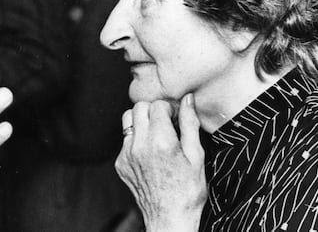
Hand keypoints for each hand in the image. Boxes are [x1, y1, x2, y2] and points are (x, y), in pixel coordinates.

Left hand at [116, 94, 205, 231]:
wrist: (169, 218)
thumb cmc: (188, 190)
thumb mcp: (196, 155)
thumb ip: (189, 124)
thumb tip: (187, 100)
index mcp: (161, 141)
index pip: (157, 105)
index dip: (169, 108)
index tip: (176, 118)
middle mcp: (140, 145)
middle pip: (139, 107)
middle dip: (153, 110)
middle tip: (166, 124)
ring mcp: (127, 154)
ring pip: (127, 119)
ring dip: (141, 120)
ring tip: (156, 134)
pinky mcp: (120, 163)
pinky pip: (125, 140)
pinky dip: (136, 139)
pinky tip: (149, 152)